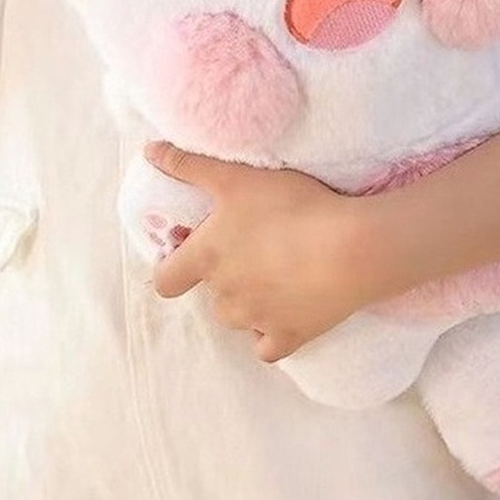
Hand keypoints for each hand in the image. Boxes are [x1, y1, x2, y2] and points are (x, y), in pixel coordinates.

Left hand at [146, 142, 373, 363]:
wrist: (351, 248)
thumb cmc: (291, 207)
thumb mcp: (236, 177)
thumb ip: (189, 165)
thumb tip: (149, 152)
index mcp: (206, 260)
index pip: (165, 280)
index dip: (173, 267)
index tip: (192, 251)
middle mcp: (224, 296)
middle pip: (209, 295)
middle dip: (223, 276)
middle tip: (252, 249)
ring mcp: (256, 322)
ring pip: (238, 319)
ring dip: (247, 302)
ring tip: (276, 272)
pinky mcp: (290, 337)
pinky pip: (269, 347)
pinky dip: (272, 333)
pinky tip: (287, 309)